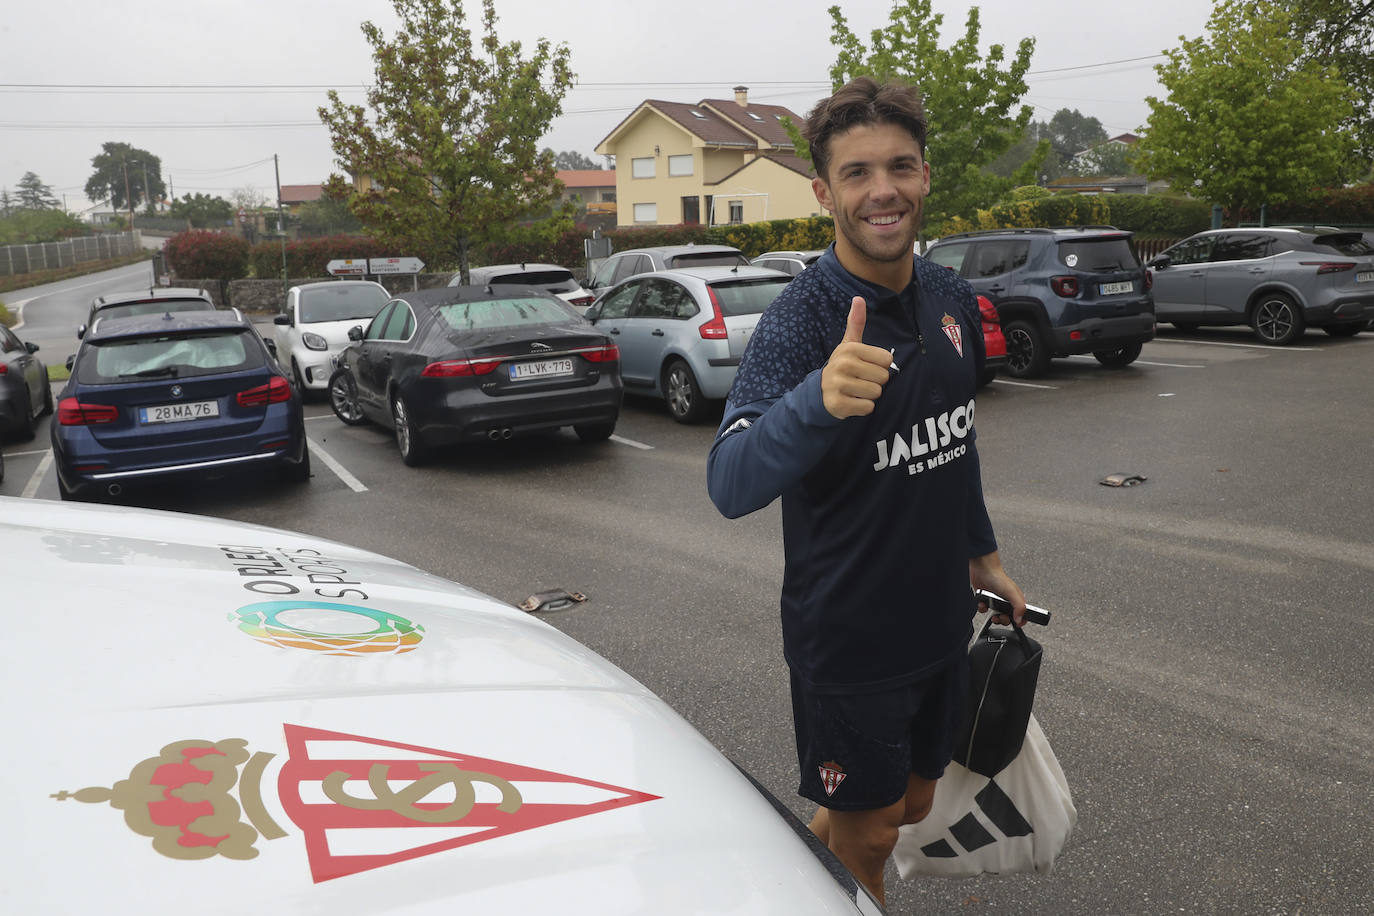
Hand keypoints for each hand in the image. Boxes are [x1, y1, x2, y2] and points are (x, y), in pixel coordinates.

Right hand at [821, 297, 892, 418]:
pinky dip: (863, 408)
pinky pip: (867, 408)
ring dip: (869, 395)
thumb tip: (858, 298)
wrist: (821, 391)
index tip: (866, 366)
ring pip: (876, 393)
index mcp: (850, 349)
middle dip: (875, 382)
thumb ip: (856, 322)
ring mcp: (838, 385)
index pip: (887, 360)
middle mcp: (843, 365)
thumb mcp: (849, 344)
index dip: (880, 366)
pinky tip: (852, 401)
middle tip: (860, 380)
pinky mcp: (837, 404)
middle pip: (883, 378)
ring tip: (856, 391)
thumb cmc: (843, 366)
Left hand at [970, 551, 1025, 625]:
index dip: (1019, 621)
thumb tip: (1020, 619)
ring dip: (992, 615)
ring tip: (991, 611)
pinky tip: (983, 603)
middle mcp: (1006, 601)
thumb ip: (1019, 607)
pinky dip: (982, 608)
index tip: (1015, 623)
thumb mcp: (1012, 593)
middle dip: (1003, 620)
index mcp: (1016, 600)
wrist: (983, 570)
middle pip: (1008, 618)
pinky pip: (984, 610)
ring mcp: (996, 601)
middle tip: (1000, 616)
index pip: (1021, 615)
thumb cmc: (998, 577)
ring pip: (995, 615)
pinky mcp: (986, 600)